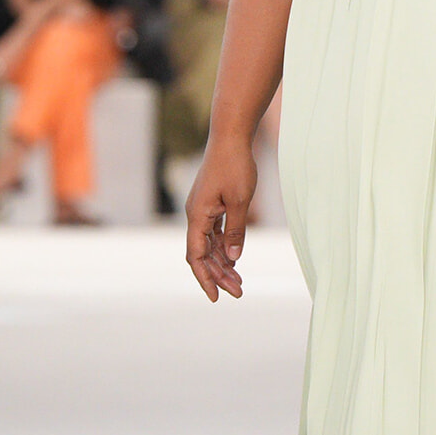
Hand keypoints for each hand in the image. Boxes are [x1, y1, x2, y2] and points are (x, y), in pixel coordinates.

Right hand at [185, 132, 257, 301]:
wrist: (231, 137)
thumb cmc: (235, 166)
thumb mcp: (240, 201)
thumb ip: (235, 231)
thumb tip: (233, 259)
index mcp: (197, 216)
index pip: (196, 256)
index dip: (205, 278)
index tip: (215, 297)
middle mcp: (195, 215)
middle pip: (203, 254)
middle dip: (218, 275)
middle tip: (238, 292)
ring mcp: (202, 209)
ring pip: (209, 245)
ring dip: (222, 263)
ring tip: (238, 282)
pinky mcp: (211, 204)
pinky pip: (214, 233)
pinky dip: (224, 247)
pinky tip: (235, 259)